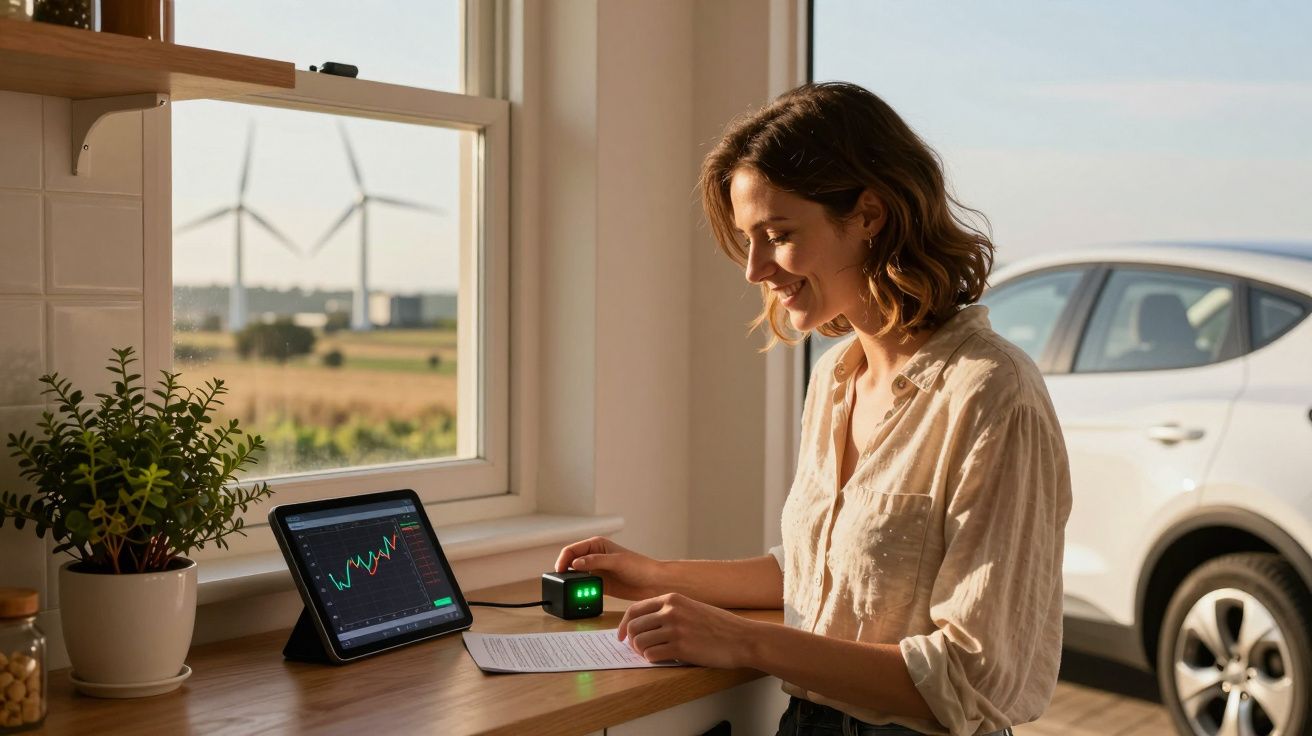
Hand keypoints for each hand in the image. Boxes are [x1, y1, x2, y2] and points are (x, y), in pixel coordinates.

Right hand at [554, 536, 666, 600]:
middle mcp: (594, 557)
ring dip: (573, 582)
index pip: (572, 550)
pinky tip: (581, 594)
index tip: (559, 570)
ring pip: (576, 576)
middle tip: (564, 582)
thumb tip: (575, 564)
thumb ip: (595, 561)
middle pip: (571, 562)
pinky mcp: (600, 584)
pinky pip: (585, 587)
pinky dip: (581, 590)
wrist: (653, 583)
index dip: (563, 559)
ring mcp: (596, 571)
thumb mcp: (616, 561)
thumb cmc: (640, 566)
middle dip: (565, 571)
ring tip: (573, 589)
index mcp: (597, 545)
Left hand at [616, 592, 755, 669]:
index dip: (623, 624)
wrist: (741, 638)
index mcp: (672, 599)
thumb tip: (644, 624)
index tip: (620, 636)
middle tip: (638, 649)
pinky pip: (652, 655)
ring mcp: (675, 628)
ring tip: (652, 654)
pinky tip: (662, 659)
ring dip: (641, 652)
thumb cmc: (719, 626)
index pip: (634, 609)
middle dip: (631, 641)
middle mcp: (670, 611)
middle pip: (633, 627)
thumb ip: (669, 611)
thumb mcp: (691, 607)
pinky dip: (652, 660)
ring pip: (639, 642)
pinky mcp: (680, 647)